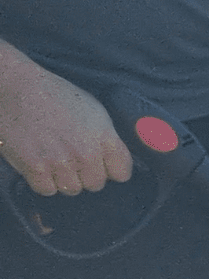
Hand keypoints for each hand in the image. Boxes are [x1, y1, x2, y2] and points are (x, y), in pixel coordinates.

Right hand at [0, 63, 133, 196]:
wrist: (16, 88)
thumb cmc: (55, 97)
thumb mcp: (94, 112)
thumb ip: (108, 139)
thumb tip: (116, 162)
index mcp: (105, 137)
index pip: (122, 173)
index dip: (110, 169)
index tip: (100, 163)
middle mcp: (86, 152)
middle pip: (95, 184)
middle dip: (85, 174)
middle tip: (70, 156)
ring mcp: (61, 161)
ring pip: (72, 189)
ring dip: (63, 178)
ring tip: (53, 157)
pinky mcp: (35, 167)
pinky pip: (47, 190)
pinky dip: (42, 181)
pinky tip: (39, 162)